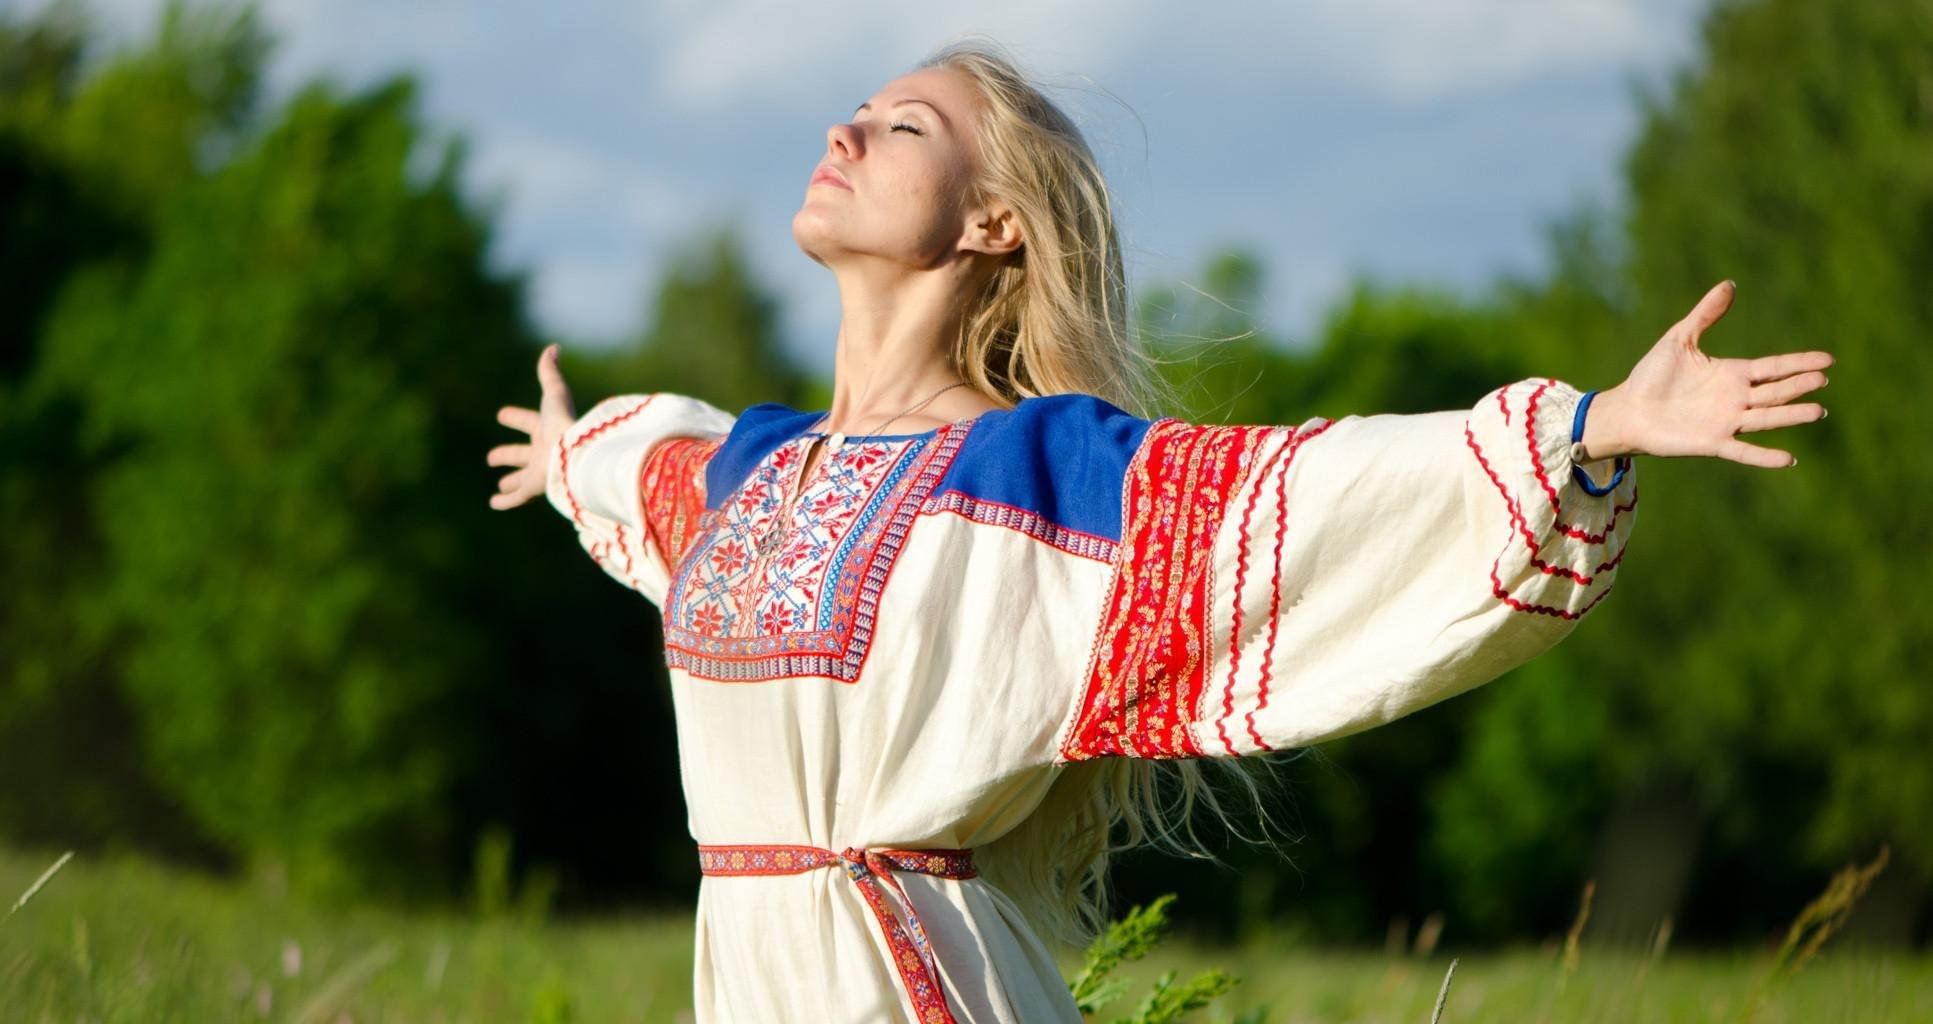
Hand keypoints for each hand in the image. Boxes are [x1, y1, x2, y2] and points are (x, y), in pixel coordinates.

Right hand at [488, 344, 576, 509]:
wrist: (575, 452)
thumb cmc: (564, 422)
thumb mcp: (555, 393)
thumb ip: (550, 373)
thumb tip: (553, 347)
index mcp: (547, 429)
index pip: (529, 422)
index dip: (515, 418)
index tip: (502, 415)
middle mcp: (544, 451)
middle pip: (523, 454)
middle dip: (508, 455)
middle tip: (492, 458)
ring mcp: (540, 471)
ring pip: (522, 478)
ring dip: (510, 481)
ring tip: (500, 486)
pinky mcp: (536, 488)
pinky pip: (518, 497)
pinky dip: (506, 502)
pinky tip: (493, 504)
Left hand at [1582, 280, 1831, 466]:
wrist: (1626, 409)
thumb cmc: (1651, 375)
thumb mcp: (1679, 339)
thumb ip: (1705, 314)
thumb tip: (1729, 284)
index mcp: (1732, 373)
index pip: (1774, 367)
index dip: (1800, 363)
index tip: (1828, 360)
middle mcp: (1735, 398)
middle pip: (1776, 391)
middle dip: (1799, 385)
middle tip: (1823, 379)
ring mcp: (1726, 421)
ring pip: (1767, 418)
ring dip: (1791, 415)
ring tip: (1817, 411)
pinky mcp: (1712, 442)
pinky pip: (1743, 451)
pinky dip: (1764, 456)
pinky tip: (1788, 459)